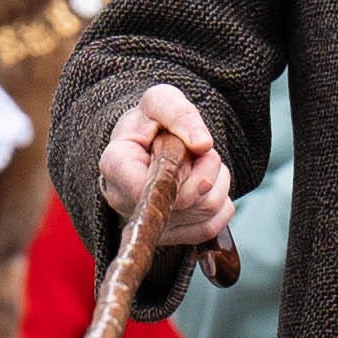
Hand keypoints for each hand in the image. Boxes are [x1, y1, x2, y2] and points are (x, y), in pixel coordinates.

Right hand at [91, 83, 237, 257]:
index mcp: (115, 165)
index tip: (191, 148)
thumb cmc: (150, 122)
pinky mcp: (172, 237)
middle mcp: (125, 202)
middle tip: (194, 150)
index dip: (178, 171)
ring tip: (197, 163)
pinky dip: (221, 201)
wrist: (148, 142)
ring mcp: (148, 224)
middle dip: (205, 166)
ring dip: (216, 180)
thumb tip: (202, 144)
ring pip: (205, 211)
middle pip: (186, 200)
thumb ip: (179, 113)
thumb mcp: (160, 101)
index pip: (145, 188)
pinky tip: (205, 183)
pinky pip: (213, 225)